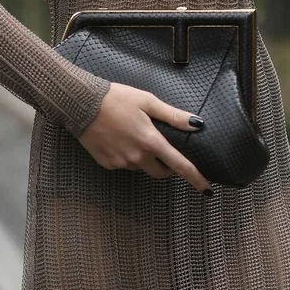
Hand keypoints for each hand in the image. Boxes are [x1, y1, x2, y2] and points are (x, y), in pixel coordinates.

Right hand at [79, 83, 211, 193]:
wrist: (82, 103)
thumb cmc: (116, 99)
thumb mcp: (147, 101)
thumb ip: (173, 116)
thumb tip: (197, 124)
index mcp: (151, 141)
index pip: (180, 166)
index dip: (195, 178)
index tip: (207, 190)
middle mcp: (137, 157)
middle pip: (160, 172)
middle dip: (166, 167)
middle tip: (163, 151)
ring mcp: (121, 162)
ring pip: (140, 167)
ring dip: (143, 158)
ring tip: (132, 135)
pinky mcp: (107, 164)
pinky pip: (124, 164)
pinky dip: (126, 156)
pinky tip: (118, 139)